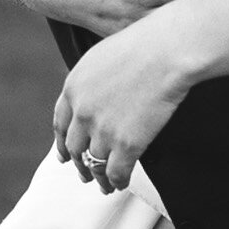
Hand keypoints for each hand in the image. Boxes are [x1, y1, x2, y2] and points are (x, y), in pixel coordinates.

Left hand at [53, 15, 194, 193]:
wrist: (168, 50)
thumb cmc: (146, 44)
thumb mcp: (103, 56)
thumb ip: (92, 80)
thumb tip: (96, 95)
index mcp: (73, 87)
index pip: (60, 124)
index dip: (63, 143)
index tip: (66, 155)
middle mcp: (82, 112)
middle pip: (75, 148)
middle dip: (80, 164)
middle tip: (84, 173)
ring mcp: (103, 130)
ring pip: (94, 164)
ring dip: (99, 177)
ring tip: (105, 185)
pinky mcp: (126, 145)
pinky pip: (116, 172)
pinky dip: (117, 181)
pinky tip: (121, 183)